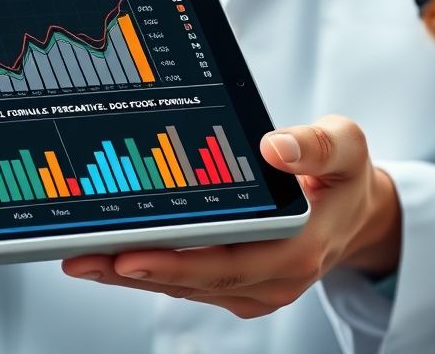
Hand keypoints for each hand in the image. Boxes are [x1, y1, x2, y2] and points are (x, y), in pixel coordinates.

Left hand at [61, 115, 402, 318]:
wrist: (354, 211)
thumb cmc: (344, 175)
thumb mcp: (345, 147)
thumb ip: (316, 145)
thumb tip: (274, 146)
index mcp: (298, 249)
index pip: (227, 263)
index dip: (176, 262)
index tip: (129, 253)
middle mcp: (273, 280)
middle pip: (193, 281)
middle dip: (132, 270)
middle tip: (81, 256)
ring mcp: (253, 289)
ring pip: (183, 286)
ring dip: (129, 274)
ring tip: (80, 256)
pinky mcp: (236, 287)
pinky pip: (186, 282)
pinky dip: (147, 270)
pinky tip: (110, 255)